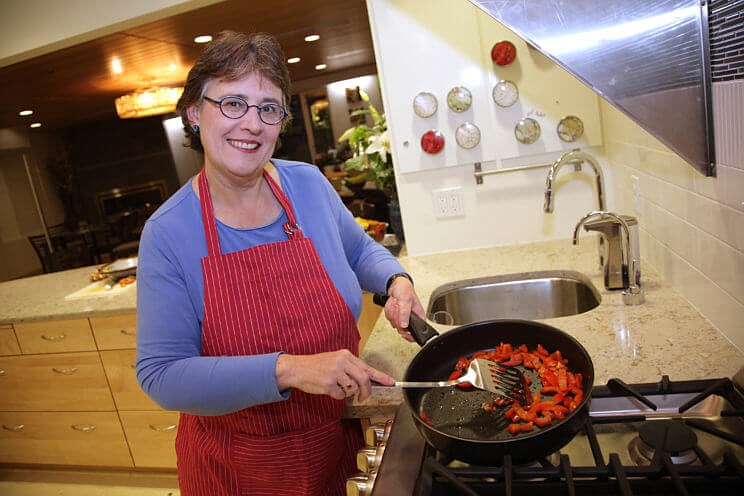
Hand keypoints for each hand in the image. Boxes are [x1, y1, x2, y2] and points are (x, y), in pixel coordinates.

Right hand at [275, 349, 394, 401]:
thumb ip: (350, 369)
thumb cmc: (317, 366)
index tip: (391, 382)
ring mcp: (335, 372)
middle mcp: (342, 362)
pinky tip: (328, 389)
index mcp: (345, 355)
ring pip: (352, 389)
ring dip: (346, 392)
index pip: (367, 367)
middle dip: (366, 392)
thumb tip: (367, 382)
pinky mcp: (329, 383)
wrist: (297, 368)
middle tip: (363, 398)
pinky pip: (341, 395)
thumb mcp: (335, 361)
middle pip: (364, 380)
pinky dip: (337, 396)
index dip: (380, 376)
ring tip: (335, 386)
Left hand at [383, 276, 425, 341]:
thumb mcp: (405, 299)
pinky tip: (393, 304)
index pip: (418, 332)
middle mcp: (411, 319)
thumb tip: (404, 325)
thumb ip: (405, 313)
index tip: (404, 333)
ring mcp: (402, 318)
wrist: (395, 284)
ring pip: (394, 323)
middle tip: (399, 307)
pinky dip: (389, 311)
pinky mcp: (396, 316)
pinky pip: (389, 319)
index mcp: (419, 316)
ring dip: (393, 313)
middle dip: (397, 317)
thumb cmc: (405, 289)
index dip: (410, 336)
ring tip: (397, 303)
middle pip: (402, 329)